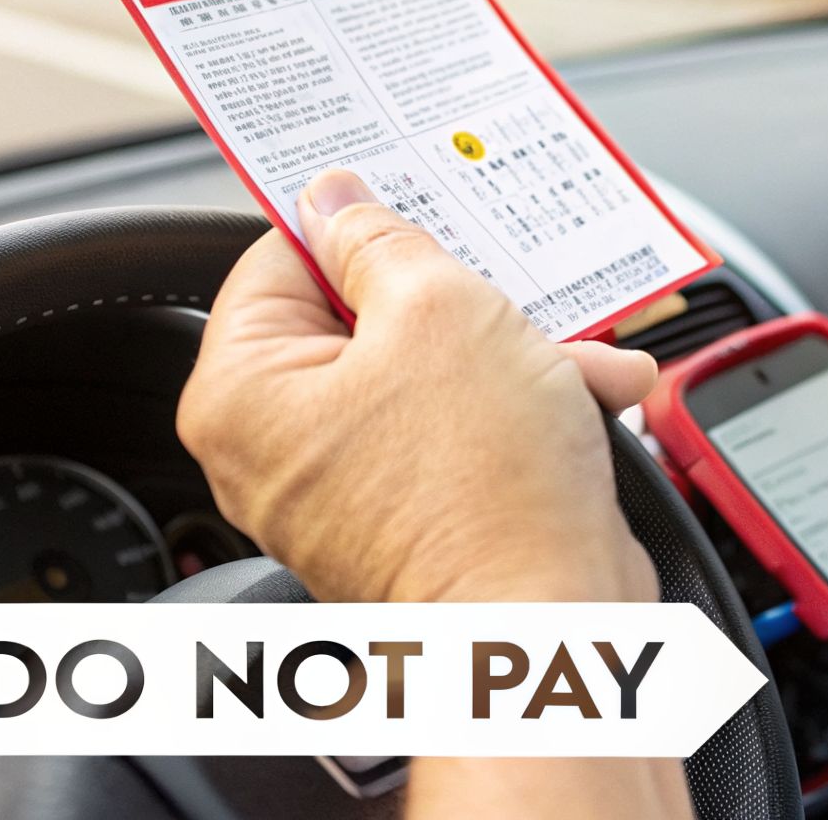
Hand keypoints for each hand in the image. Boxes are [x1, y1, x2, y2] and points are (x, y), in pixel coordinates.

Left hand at [178, 169, 661, 605]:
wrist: (553, 627)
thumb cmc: (486, 488)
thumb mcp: (442, 308)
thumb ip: (382, 238)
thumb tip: (338, 199)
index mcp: (242, 394)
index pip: (277, 257)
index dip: (358, 222)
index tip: (417, 202)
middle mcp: (277, 449)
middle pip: (358, 317)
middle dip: (457, 297)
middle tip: (503, 278)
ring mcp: (346, 490)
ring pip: (424, 374)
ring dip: (510, 351)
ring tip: (573, 352)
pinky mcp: (413, 518)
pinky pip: (454, 431)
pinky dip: (518, 408)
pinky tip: (586, 394)